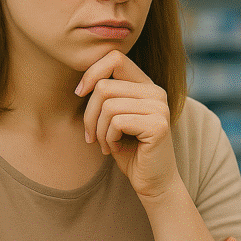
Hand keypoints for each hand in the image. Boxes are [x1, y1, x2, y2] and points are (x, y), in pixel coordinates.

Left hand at [75, 50, 179, 198]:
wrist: (153, 182)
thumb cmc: (130, 151)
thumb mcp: (114, 118)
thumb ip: (107, 96)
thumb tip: (82, 83)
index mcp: (146, 86)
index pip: (114, 58)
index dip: (92, 72)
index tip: (80, 93)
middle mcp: (156, 92)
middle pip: (104, 86)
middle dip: (89, 114)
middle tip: (92, 136)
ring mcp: (160, 107)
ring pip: (108, 105)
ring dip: (99, 130)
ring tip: (106, 144)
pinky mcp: (158, 125)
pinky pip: (117, 122)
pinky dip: (109, 138)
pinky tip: (116, 148)